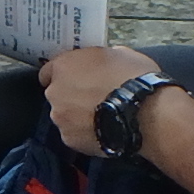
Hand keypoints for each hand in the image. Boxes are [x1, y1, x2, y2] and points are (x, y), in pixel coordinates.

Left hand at [42, 45, 162, 158]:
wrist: (145, 114)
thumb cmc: (134, 79)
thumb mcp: (121, 54)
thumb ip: (102, 58)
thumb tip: (104, 62)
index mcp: (64, 66)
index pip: (48, 71)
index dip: (63, 75)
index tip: (74, 78)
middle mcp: (55, 92)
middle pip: (57, 95)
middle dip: (71, 96)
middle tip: (95, 98)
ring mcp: (61, 118)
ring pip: (65, 116)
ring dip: (77, 116)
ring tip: (102, 117)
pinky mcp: (70, 140)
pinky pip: (75, 135)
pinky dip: (85, 133)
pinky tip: (104, 130)